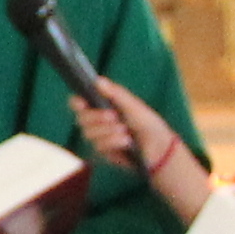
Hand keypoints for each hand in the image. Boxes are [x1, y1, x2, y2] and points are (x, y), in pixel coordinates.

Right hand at [67, 67, 211, 218]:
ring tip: (125, 130)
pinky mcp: (104, 152)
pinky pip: (99, 146)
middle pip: (81, 119)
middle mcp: (96, 122)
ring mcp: (99, 138)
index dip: (76, 102)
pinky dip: (113, 142)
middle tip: (113, 116)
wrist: (158, 146)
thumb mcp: (132, 105)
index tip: (82, 103)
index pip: (78, 103)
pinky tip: (126, 142)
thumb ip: (115, 93)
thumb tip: (97, 80)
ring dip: (108, 131)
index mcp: (101, 107)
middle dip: (96, 117)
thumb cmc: (147, 123)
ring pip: (89, 133)